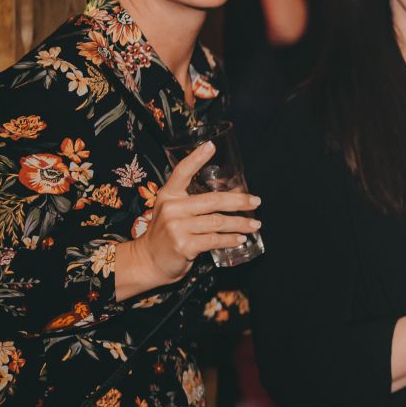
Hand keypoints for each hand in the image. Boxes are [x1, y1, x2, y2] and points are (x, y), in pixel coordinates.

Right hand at [122, 142, 260, 293]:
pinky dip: (231, 239)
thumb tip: (232, 195)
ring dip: (240, 223)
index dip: (197, 158)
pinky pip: (214, 240)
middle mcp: (171, 208)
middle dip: (239, 200)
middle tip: (256, 202)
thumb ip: (193, 203)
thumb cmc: (168, 234)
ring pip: (217, 221)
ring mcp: (176, 227)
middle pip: (212, 200)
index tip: (211, 146)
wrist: (149, 260)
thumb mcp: (174, 212)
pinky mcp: (183, 245)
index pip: (182, 172)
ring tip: (255, 225)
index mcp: (168, 195)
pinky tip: (241, 239)